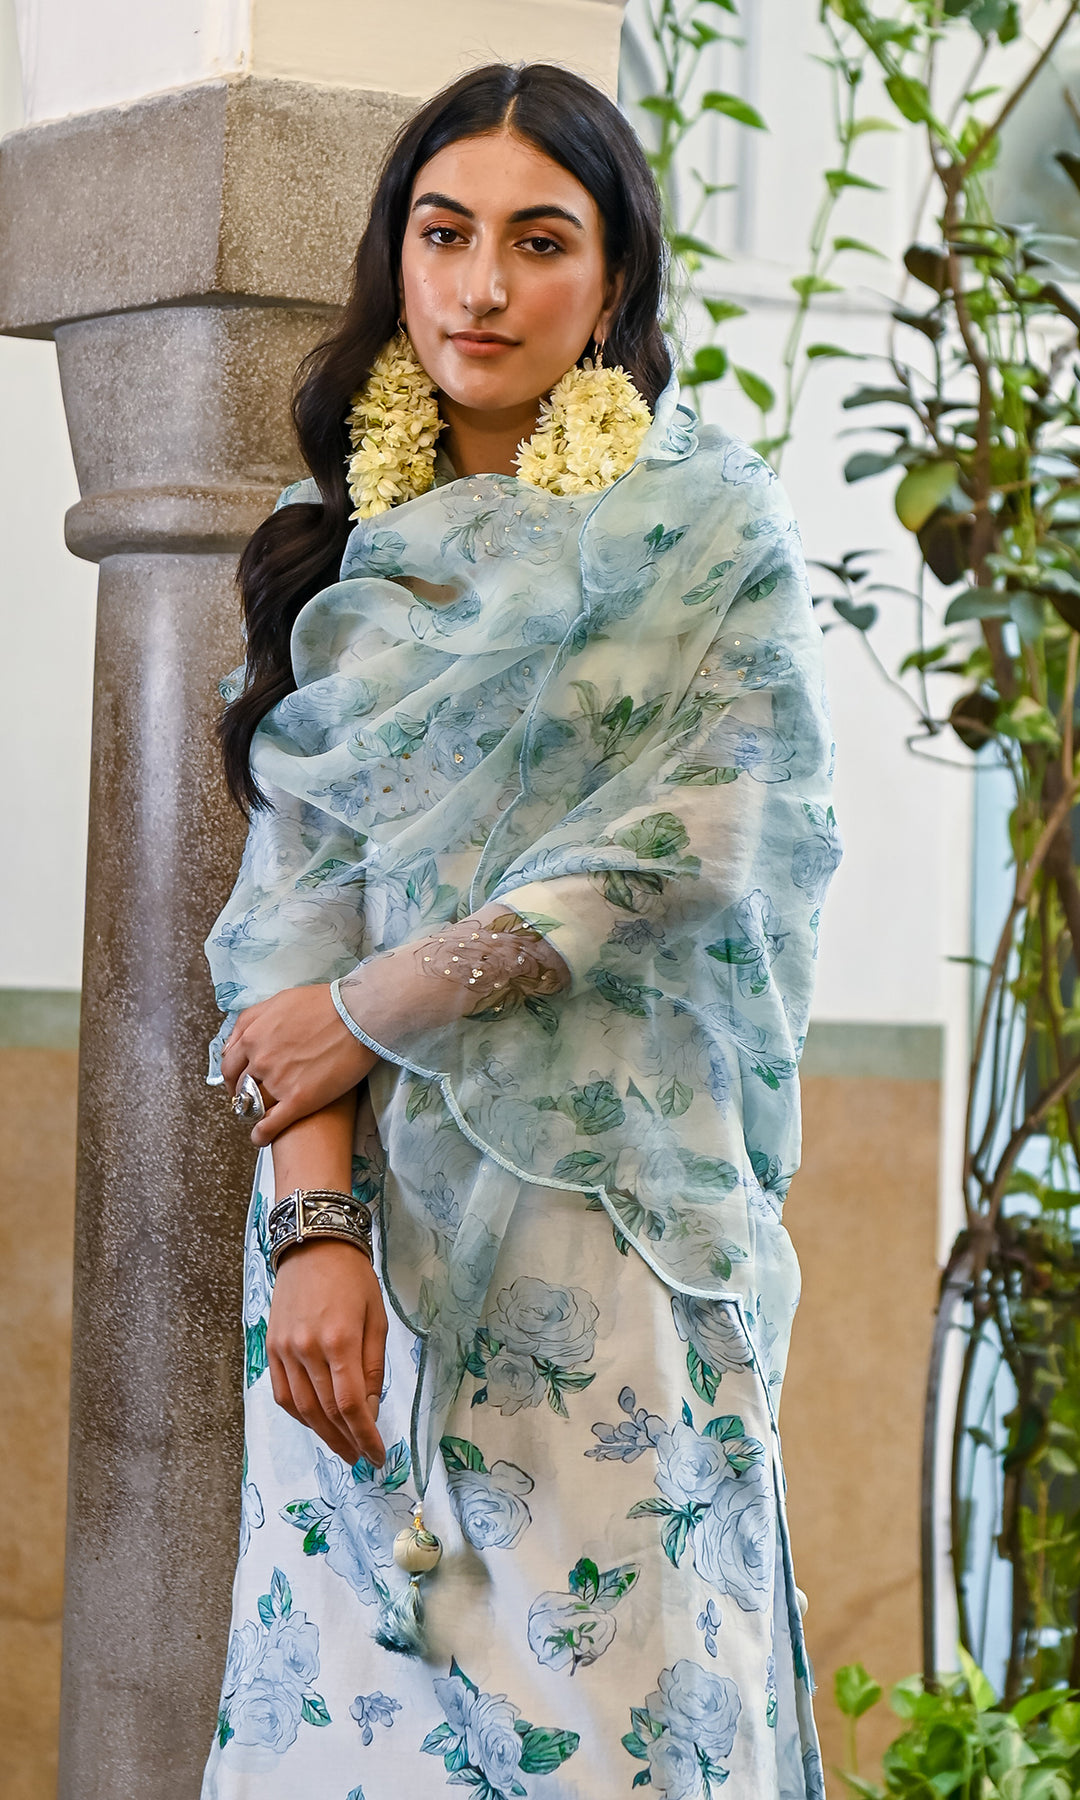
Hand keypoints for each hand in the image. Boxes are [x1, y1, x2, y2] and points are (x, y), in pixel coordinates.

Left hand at [221, 984, 377, 1145]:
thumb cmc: (325, 1004)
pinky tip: (262, 1139)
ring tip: (262, 1117)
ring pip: (255, 1107)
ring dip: (256, 1114)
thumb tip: (239, 1040)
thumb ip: (253, 1020)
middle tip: (251, 1101)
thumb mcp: (279, 1001)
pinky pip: (271, 1125)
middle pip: (241, 1088)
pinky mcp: (299, 1100)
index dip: (233, 1079)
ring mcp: (278, 1081)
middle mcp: (260, 1060)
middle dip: (243, 1097)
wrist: (359, 1015)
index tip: (239, 1084)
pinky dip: (262, 1135)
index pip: (229, 1066)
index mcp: (252, 1036)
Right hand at [268, 1238, 386, 1466]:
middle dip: (347, 1440)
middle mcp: (307, 1349)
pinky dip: (299, 1414)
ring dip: (323, 1434)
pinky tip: (315, 1423)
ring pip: (302, 1408)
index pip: (351, 1404)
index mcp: (339, 1340)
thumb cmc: (353, 1279)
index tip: (377, 1455)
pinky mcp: (271, 1348)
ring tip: (342, 1446)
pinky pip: (283, 1394)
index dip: (365, 1435)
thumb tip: (371, 1409)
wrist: (313, 1246)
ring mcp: (285, 1350)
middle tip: (362, 1457)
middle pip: (326, 1412)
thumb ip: (373, 1367)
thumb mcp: (376, 1318)